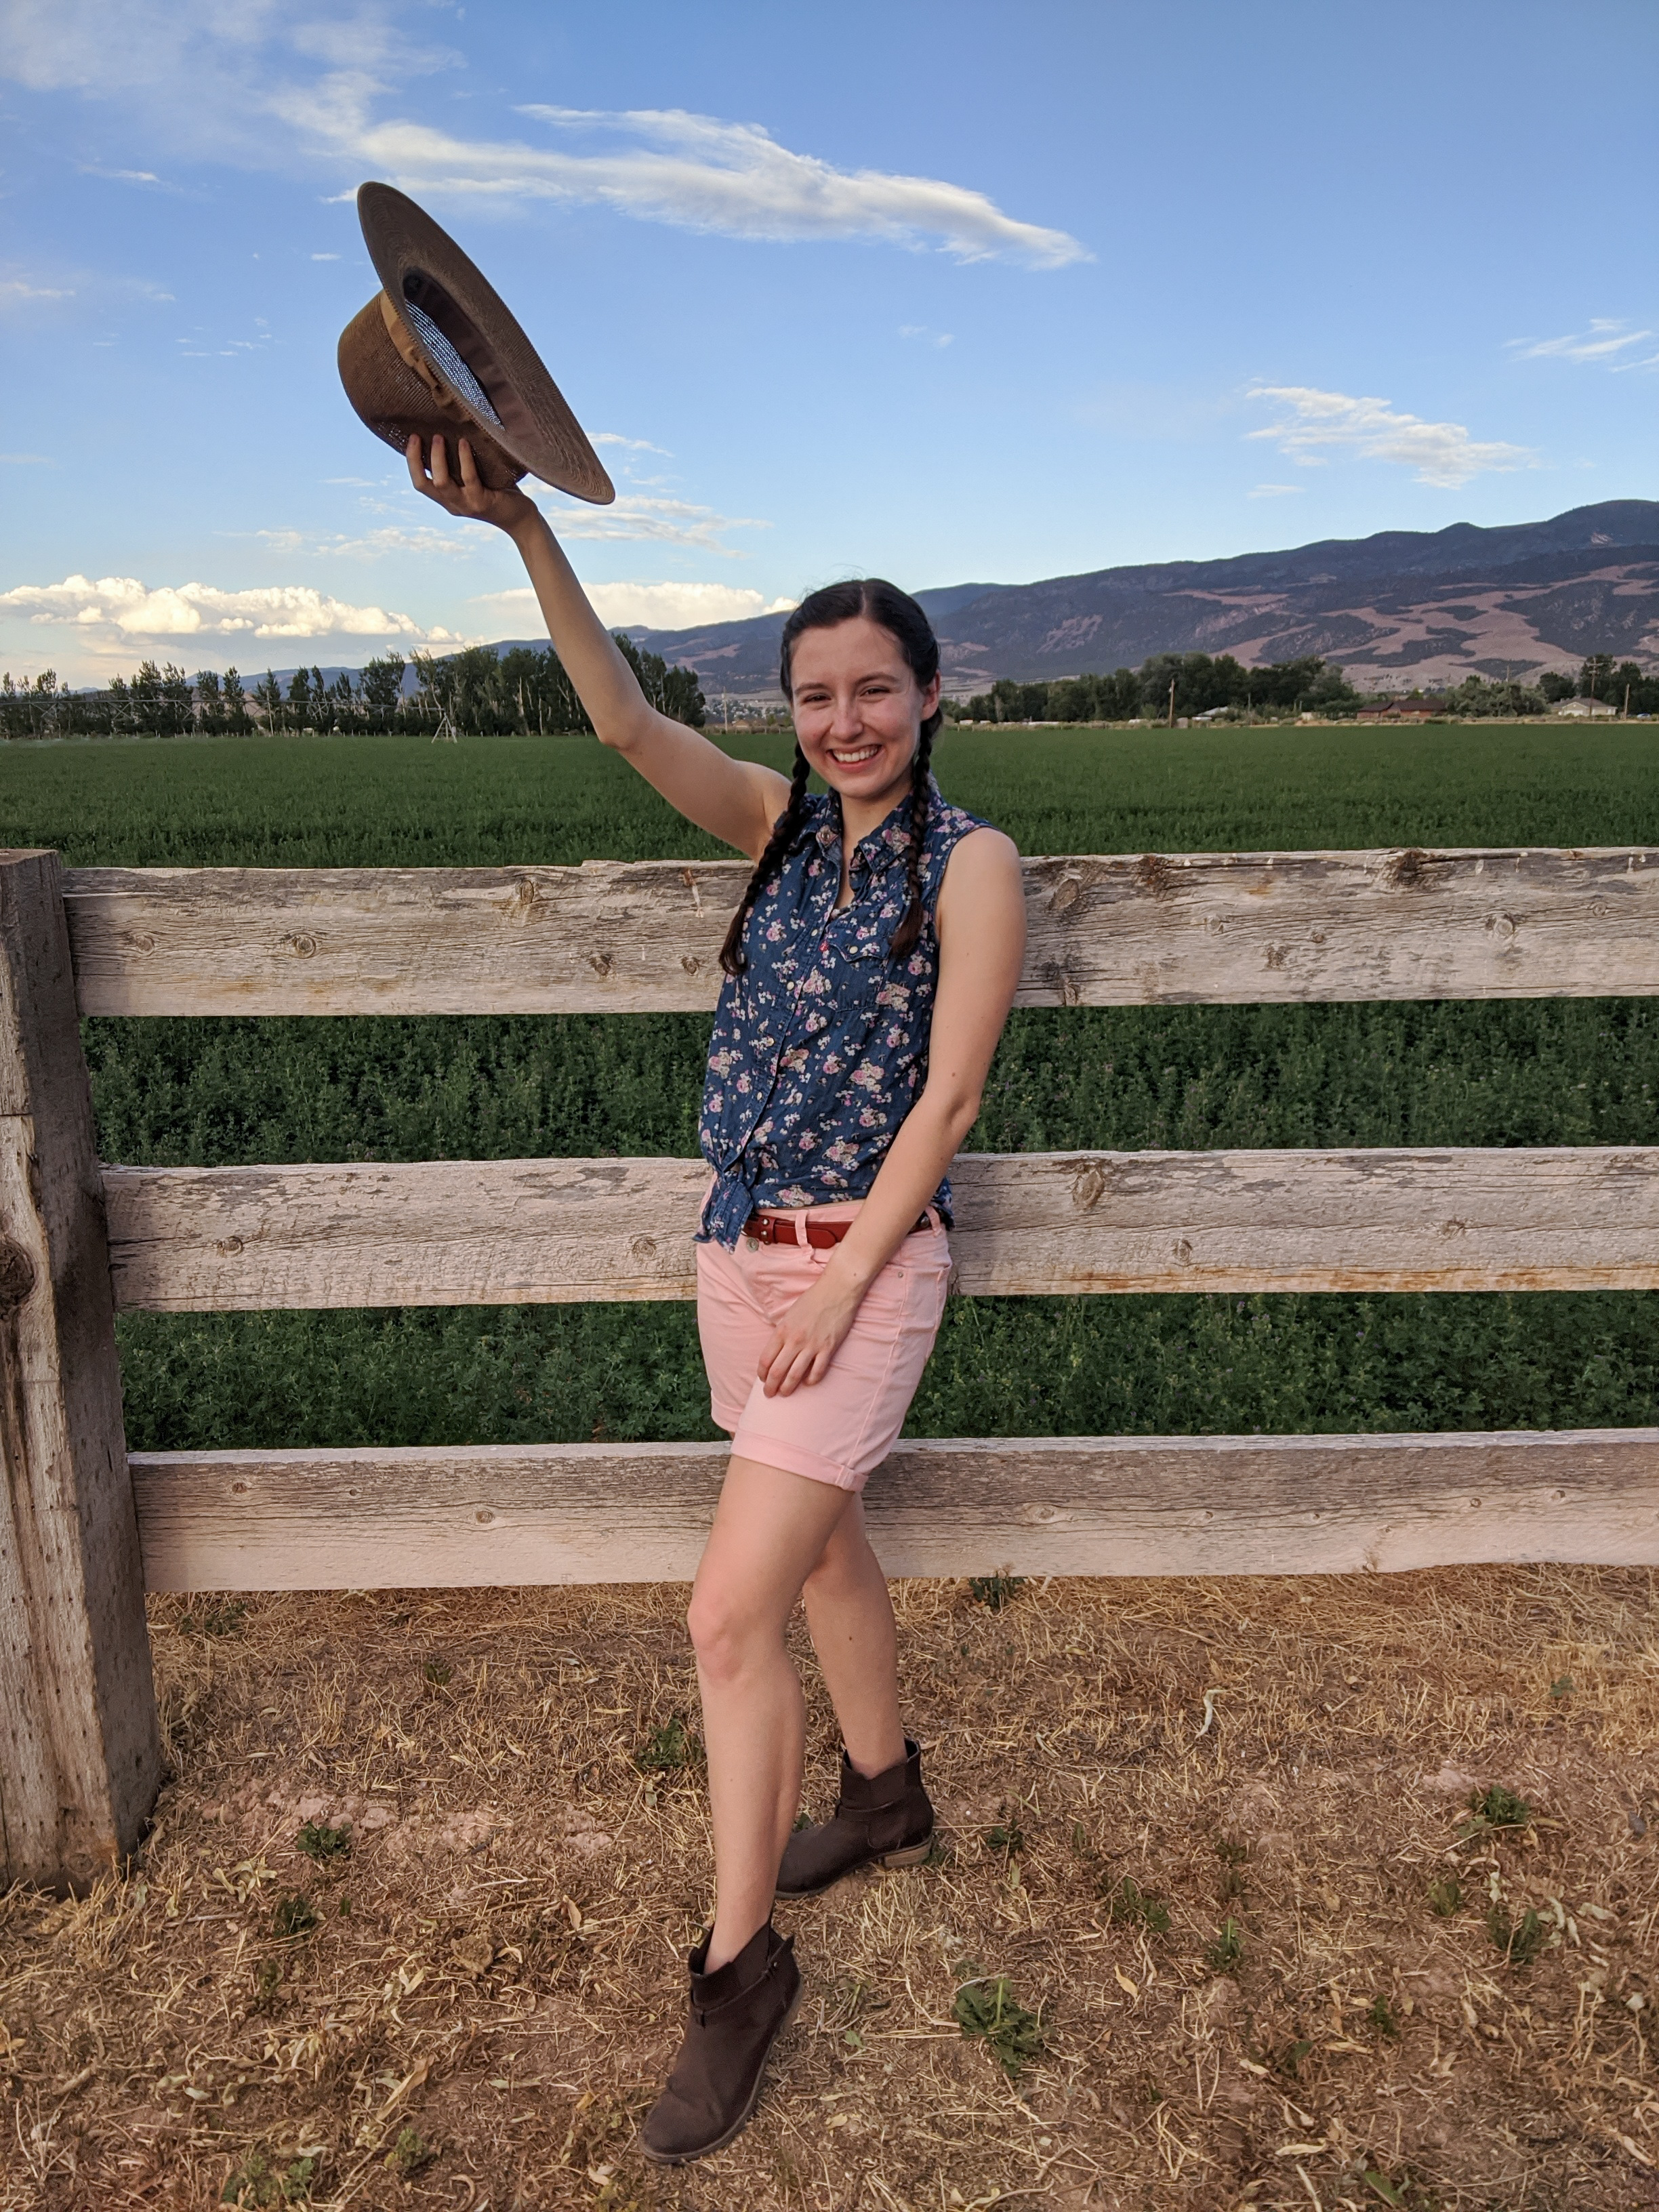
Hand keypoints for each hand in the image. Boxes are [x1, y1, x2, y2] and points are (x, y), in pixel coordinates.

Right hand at [406, 433, 539, 535]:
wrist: (520, 517)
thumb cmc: (498, 491)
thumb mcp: (474, 479)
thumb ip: (460, 467)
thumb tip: (450, 433)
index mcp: (447, 499)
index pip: (421, 483)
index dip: (412, 461)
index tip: (412, 438)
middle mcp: (453, 504)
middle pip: (424, 484)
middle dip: (416, 459)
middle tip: (419, 436)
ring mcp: (467, 504)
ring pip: (442, 483)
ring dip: (438, 458)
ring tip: (440, 437)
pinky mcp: (482, 502)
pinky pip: (469, 479)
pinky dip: (465, 459)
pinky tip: (464, 443)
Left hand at [756, 1268, 861, 1396]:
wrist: (837, 1290)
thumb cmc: (812, 1300)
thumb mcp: (789, 1315)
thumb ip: (782, 1333)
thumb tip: (777, 1352)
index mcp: (782, 1331)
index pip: (765, 1359)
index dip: (762, 1373)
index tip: (762, 1379)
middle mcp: (794, 1340)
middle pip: (777, 1371)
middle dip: (770, 1386)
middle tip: (769, 1394)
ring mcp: (812, 1345)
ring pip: (795, 1375)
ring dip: (787, 1388)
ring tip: (785, 1393)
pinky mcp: (828, 1348)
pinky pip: (817, 1371)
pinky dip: (811, 1380)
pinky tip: (808, 1382)